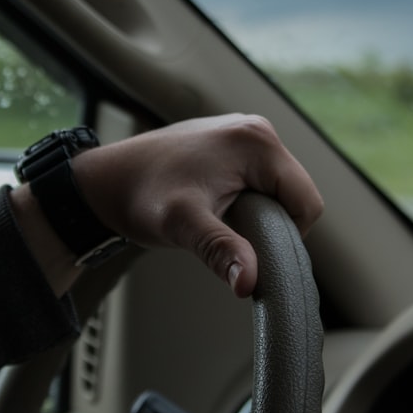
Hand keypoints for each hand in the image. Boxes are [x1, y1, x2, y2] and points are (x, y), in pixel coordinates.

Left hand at [73, 114, 322, 296]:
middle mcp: (255, 129)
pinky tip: (216, 209)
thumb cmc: (140, 196)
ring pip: (278, 189)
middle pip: (294, 194)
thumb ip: (222, 250)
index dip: (288, 236)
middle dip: (271, 224)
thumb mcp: (183, 226)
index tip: (252, 250)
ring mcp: (243, 133)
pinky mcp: (231, 143)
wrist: (105, 182)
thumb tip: (250, 283)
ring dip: (258, 214)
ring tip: (220, 222)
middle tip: (230, 236)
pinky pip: (260, 180)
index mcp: (256, 142)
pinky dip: (247, 201)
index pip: (306, 202)